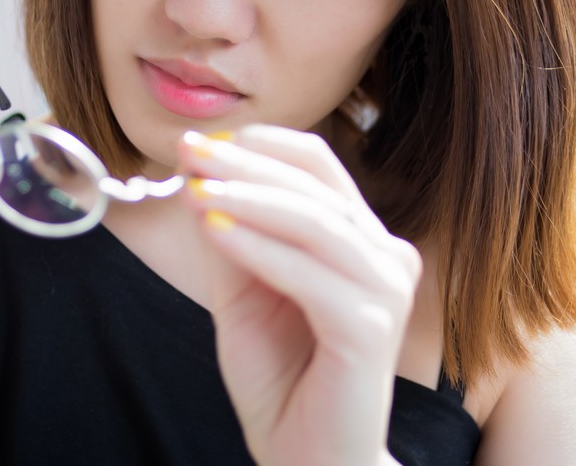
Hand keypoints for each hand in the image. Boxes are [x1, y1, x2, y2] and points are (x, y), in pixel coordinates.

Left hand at [178, 125, 420, 465]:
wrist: (305, 461)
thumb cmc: (280, 379)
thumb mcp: (241, 293)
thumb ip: (226, 234)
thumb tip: (195, 168)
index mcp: (361, 240)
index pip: (318, 166)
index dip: (260, 145)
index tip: (200, 142)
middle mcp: (386, 256)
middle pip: (315, 184)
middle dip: (245, 163)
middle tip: (189, 149)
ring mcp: (387, 291)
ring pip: (315, 222)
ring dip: (248, 197)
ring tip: (194, 187)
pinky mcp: (372, 328)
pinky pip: (310, 274)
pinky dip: (259, 248)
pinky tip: (215, 231)